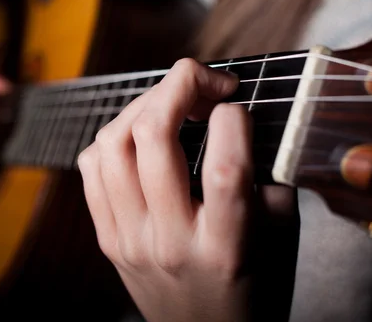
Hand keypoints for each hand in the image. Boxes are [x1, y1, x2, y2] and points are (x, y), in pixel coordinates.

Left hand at [78, 59, 298, 321]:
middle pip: (152, 138)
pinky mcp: (107, 238)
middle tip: (202, 79)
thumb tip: (242, 122)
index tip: (237, 104)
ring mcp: (128, 239)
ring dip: (141, 106)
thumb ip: (267, 180)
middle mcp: (169, 241)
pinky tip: (138, 135)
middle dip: (177, 86)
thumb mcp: (280, 240)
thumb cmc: (251, 292)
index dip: (231, 117)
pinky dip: (113, 137)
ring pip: (111, 145)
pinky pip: (91, 168)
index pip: (222, 168)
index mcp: (225, 248)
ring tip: (169, 101)